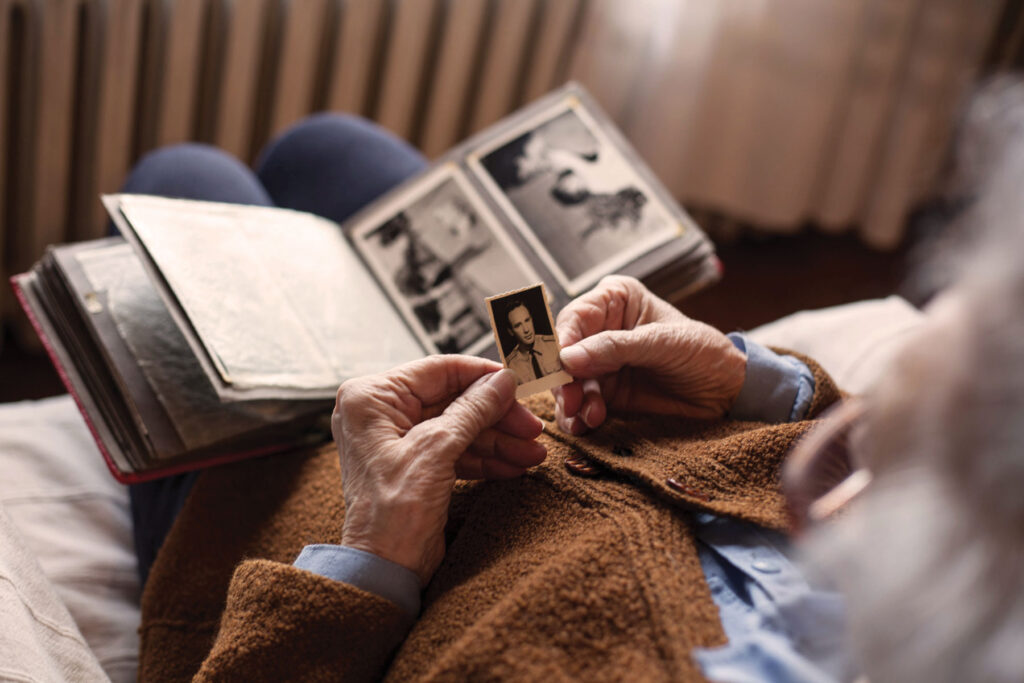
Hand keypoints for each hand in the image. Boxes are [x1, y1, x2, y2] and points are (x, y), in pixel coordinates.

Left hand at [332, 356, 544, 585]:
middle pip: (453, 399)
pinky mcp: (412, 465)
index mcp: (371, 397)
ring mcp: (396, 440)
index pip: (438, 370)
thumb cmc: (391, 513)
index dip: (483, 376)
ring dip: (497, 440)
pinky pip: (454, 450)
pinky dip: (484, 458)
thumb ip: (473, 410)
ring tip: (532, 452)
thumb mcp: (436, 450)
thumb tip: (503, 381)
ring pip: (458, 427)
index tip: (518, 383)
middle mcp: (379, 413)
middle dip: (496, 417)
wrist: (383, 571)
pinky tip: (513, 465)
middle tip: (531, 428)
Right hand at [553, 275, 745, 433]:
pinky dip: (578, 417)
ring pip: (567, 383)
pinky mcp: (605, 394)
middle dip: (564, 379)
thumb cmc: (703, 352)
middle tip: (571, 401)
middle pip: (563, 353)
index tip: (560, 366)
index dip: (561, 342)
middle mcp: (600, 329)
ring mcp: (600, 364)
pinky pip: (579, 406)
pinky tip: (587, 425)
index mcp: (614, 300)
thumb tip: (568, 358)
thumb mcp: (662, 344)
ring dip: (572, 402)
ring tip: (589, 416)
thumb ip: (615, 348)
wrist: (727, 393)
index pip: (575, 318)